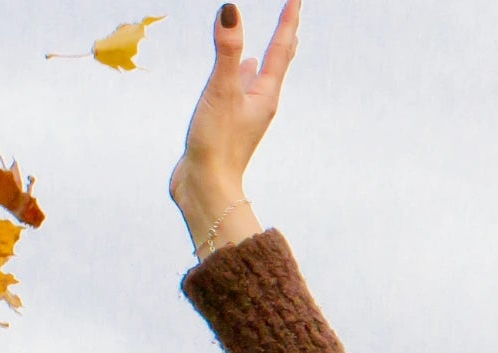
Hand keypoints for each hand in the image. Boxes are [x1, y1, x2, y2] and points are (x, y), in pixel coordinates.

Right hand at [169, 0, 301, 254]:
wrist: (205, 189)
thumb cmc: (216, 143)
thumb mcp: (220, 90)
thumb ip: (225, 50)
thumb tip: (231, 10)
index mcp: (266, 94)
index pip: (282, 48)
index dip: (288, 19)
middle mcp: (260, 101)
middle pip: (278, 61)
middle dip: (284, 35)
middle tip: (292, 14)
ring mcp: (245, 112)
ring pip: (259, 75)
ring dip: (265, 54)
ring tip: (271, 41)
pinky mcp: (228, 122)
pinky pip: (239, 88)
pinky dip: (241, 73)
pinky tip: (239, 72)